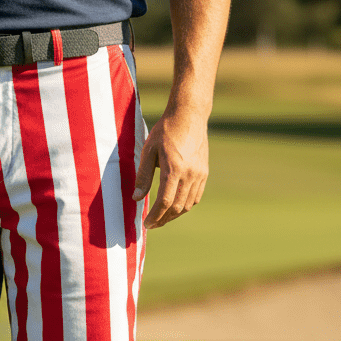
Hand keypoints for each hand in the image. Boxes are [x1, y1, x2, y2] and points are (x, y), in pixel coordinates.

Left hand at [132, 108, 208, 229]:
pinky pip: (195, 197)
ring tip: (161, 219)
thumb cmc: (165, 131)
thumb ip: (143, 176)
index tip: (146, 224)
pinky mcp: (204, 172)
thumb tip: (136, 198)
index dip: (155, 217)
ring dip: (173, 215)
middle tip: (151, 225)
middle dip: (163, 220)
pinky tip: (174, 208)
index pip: (164, 202)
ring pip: (187, 205)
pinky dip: (184, 206)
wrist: (189, 115)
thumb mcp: (148, 151)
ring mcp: (200, 174)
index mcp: (174, 169)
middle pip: (176, 207)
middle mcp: (190, 174)